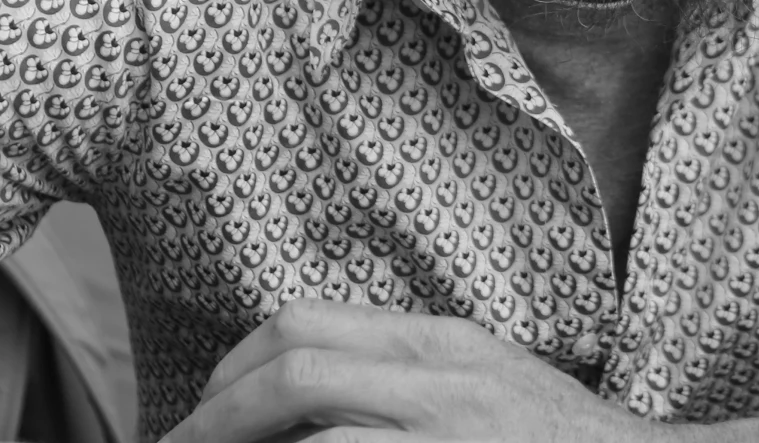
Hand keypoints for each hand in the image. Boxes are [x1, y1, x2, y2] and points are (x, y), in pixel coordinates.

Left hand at [164, 299, 651, 442]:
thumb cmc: (556, 439)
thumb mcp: (479, 377)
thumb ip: (402, 372)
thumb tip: (300, 390)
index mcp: (438, 344)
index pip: (303, 326)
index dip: (231, 367)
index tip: (202, 410)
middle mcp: (438, 383)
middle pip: (292, 374)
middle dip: (214, 419)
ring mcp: (445, 439)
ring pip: (318, 438)